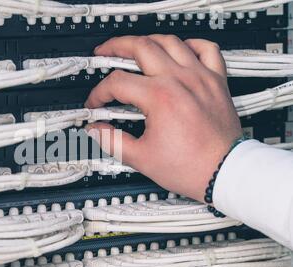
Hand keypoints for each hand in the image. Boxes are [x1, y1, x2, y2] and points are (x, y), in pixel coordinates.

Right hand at [85, 35, 242, 201]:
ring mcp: (200, 77)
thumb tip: (96, 130)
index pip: (117, 83)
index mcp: (160, 98)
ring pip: (170, 41)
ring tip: (134, 47)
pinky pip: (206, 49)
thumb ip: (112, 141)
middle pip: (141, 47)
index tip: (96, 103)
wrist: (225, 172)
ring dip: (147, 40)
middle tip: (105, 52)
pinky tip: (179, 49)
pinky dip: (190, 44)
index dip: (99, 93)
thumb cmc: (191, 166)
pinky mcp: (216, 81)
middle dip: (116, 47)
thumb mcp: (142, 158)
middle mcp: (180, 81)